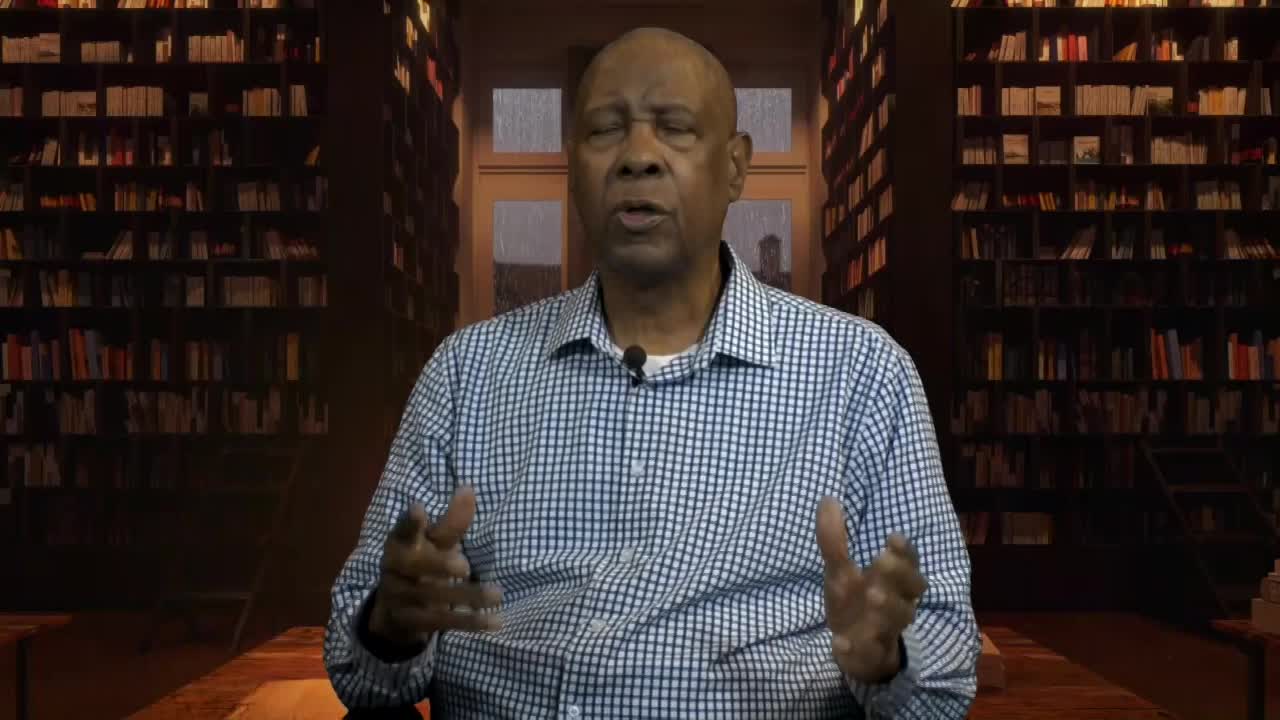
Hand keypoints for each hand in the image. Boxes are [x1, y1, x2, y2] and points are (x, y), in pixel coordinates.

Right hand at [369, 487, 502, 646]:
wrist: (395, 612)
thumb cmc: (422, 564)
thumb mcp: (435, 543)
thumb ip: (452, 521)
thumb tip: (469, 488)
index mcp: (400, 543)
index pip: (403, 530)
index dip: (410, 522)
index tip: (418, 509)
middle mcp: (394, 568)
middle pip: (416, 566)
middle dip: (439, 565)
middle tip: (465, 566)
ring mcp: (400, 597)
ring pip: (433, 597)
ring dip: (468, 596)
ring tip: (498, 595)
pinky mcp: (411, 622)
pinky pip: (442, 622)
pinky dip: (471, 622)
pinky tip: (496, 622)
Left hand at [816, 497, 926, 683]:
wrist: (855, 649)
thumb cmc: (854, 602)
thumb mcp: (839, 571)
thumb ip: (834, 539)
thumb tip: (828, 499)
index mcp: (893, 580)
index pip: (908, 561)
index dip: (904, 550)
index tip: (892, 537)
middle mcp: (898, 602)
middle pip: (912, 588)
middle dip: (899, 574)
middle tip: (882, 561)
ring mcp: (886, 630)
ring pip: (898, 619)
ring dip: (887, 606)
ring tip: (871, 595)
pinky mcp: (873, 655)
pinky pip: (869, 653)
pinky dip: (854, 647)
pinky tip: (839, 640)